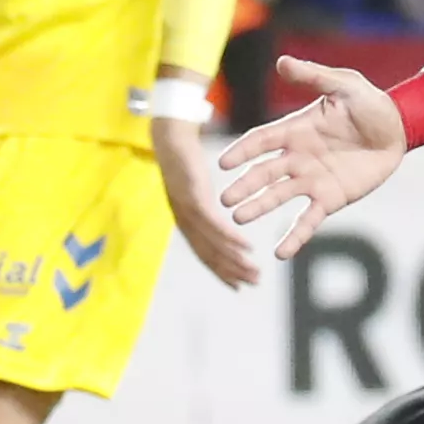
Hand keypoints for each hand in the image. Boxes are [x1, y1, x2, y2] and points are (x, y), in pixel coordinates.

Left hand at [151, 110, 262, 290]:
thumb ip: (207, 205)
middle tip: (254, 284)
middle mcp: (185, 220)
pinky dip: (230, 238)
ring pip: (212, 242)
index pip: (205, 253)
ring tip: (254, 272)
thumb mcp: (197, 187)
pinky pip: (214, 222)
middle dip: (231, 272)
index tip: (239, 285)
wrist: (169, 137)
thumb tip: (218, 217)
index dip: (221, 272)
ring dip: (234, 261)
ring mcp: (187, 210)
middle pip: (209, 253)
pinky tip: (246, 247)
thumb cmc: (184, 160)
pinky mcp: (193, 196)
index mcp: (187, 220)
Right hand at [217, 56, 410, 257]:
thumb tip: (282, 62)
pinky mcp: (329, 199)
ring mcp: (311, 180)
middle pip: (264, 173)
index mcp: (295, 130)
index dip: (243, 151)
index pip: (261, 141)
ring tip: (240, 219)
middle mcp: (297, 157)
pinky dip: (295, 236)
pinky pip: (308, 220)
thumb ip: (315, 77)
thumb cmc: (370, 104)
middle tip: (224, 200)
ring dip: (259, 207)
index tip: (224, 163)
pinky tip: (280, 253)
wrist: (400, 129)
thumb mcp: (345, 86)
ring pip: (279, 196)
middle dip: (244, 185)